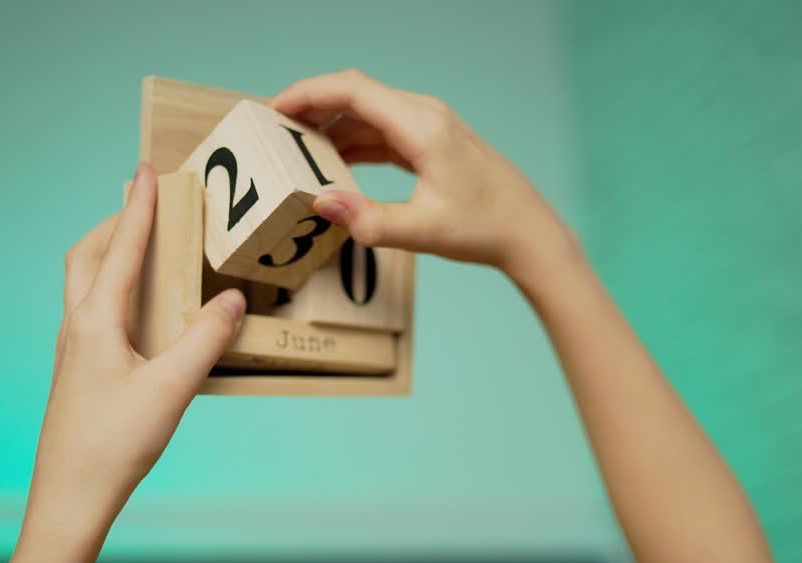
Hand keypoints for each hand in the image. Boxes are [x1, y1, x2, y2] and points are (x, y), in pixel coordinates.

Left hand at [26, 164, 245, 544]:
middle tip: (143, 204)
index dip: (138, 208)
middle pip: (87, 256)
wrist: (69, 498)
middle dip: (116, 224)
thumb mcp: (172, 389)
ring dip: (110, 254)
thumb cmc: (115, 445)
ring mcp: (72, 350)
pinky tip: (137, 311)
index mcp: (95, 321)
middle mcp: (77, 327)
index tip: (147, 171)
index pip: (121, 249)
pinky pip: (91, 310)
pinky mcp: (78, 373)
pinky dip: (112, 288)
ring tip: (142, 247)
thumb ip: (205, 340)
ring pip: (84, 284)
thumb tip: (231, 298)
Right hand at [272, 69, 580, 282]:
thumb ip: (369, 221)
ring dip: (330, 126)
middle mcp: (424, 115)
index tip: (275, 108)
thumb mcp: (423, 232)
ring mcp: (429, 126)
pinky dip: (352, 141)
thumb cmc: (484, 229)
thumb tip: (321, 203)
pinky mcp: (430, 142)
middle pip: (356, 95)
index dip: (309, 93)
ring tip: (294, 148)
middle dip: (312, 107)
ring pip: (367, 113)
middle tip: (273, 129)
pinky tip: (331, 162)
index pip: (354, 91)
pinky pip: (381, 131)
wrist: (528, 231)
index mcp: (422, 127)